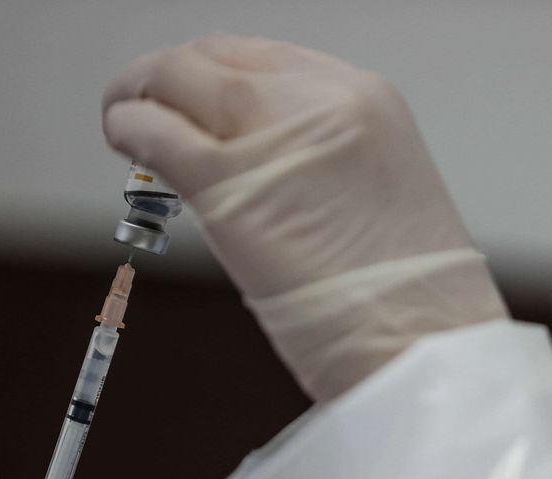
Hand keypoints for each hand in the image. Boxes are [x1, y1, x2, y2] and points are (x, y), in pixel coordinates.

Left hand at [101, 34, 472, 299]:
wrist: (427, 348)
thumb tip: (258, 164)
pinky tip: (125, 143)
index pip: (264, 56)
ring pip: (175, 80)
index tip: (193, 95)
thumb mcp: (382, 198)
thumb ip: (322, 163)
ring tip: (125, 120)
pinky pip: (155, 134)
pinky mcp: (227, 187)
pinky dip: (128, 129)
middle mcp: (320, 103)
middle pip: (213, 58)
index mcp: (367, 100)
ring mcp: (272, 139)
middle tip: (144, 103)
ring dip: (138, 95)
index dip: (215, 72)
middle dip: (168, 77)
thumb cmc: (415, 302)